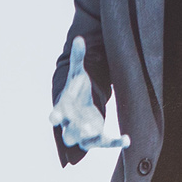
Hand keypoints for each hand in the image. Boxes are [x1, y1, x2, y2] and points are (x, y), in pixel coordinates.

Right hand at [51, 36, 127, 151]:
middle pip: (68, 132)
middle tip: (84, 127)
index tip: (54, 118)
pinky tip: (127, 139)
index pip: (56, 113)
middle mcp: (70, 124)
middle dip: (75, 130)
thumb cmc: (76, 89)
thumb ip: (77, 58)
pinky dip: (114, 143)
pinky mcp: (95, 137)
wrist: (78, 106)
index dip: (56, 116)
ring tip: (99, 132)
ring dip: (90, 138)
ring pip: (83, 142)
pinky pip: (103, 143)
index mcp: (63, 108)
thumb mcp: (77, 73)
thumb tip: (79, 38)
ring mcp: (82, 133)